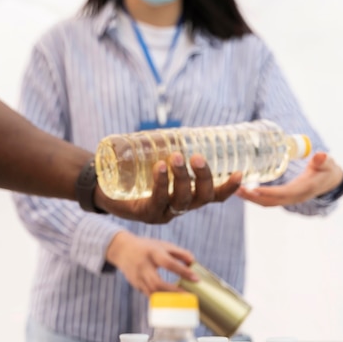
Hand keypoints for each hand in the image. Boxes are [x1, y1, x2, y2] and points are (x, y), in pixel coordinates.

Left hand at [95, 152, 242, 223]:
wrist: (103, 186)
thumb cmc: (133, 171)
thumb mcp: (156, 158)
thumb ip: (170, 146)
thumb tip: (181, 127)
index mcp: (187, 196)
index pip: (213, 196)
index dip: (227, 188)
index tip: (239, 173)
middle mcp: (179, 207)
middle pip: (200, 197)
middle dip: (202, 177)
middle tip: (195, 156)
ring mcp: (163, 213)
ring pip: (180, 199)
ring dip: (181, 177)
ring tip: (175, 156)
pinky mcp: (145, 213)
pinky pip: (157, 200)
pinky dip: (161, 183)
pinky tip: (159, 168)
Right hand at [105, 231, 198, 295]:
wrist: (122, 250)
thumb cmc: (147, 247)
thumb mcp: (162, 245)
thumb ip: (179, 253)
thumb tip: (193, 263)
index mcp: (152, 253)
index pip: (168, 263)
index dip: (182, 271)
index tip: (196, 279)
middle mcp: (143, 266)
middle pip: (157, 283)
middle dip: (173, 291)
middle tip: (188, 296)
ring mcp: (138, 277)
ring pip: (152, 292)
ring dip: (167, 299)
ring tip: (182, 302)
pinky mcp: (136, 285)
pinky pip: (149, 295)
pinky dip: (160, 300)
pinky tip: (171, 303)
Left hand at [235, 152, 342, 206]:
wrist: (329, 181)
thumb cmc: (326, 170)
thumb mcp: (328, 164)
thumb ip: (323, 160)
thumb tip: (320, 155)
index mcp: (304, 189)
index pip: (284, 193)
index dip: (270, 192)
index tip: (254, 189)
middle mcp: (294, 197)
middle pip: (271, 201)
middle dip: (254, 198)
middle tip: (237, 190)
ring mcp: (288, 199)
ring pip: (267, 203)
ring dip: (251, 199)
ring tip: (235, 191)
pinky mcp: (283, 198)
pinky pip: (267, 200)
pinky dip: (255, 197)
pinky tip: (242, 190)